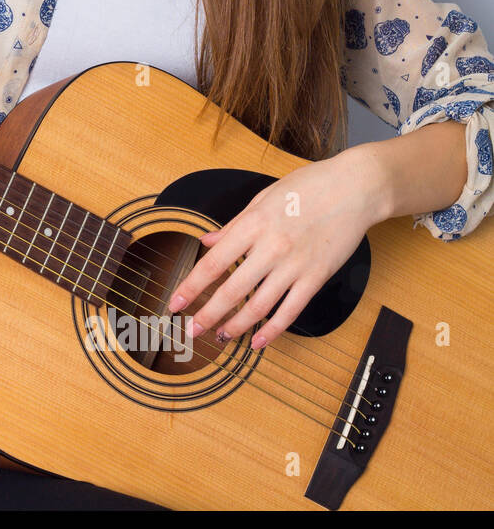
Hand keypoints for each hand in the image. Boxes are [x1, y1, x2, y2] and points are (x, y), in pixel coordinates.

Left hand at [166, 147, 387, 350]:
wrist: (355, 188)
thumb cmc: (307, 187)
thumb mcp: (262, 198)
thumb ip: (234, 225)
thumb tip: (207, 240)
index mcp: (252, 225)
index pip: (213, 263)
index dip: (190, 287)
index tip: (174, 304)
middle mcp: (271, 248)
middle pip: (232, 290)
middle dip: (208, 314)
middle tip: (192, 330)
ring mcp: (295, 265)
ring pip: (259, 305)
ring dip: (237, 325)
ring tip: (222, 336)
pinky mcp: (317, 277)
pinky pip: (291, 310)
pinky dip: (273, 329)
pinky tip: (259, 341)